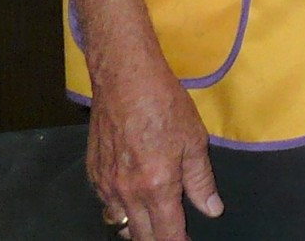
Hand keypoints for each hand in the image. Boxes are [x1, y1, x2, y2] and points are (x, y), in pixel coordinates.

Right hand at [87, 57, 221, 240]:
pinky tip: (132, 201)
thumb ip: (201, 180)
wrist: (125, 80)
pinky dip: (120, 210)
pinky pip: (106, 204)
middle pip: (141, 235)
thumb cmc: (163, 104)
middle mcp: (127, 192)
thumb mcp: (194, 140)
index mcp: (156, 186)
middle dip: (157, 239)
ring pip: (120, 223)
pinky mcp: (93, 173)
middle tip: (172, 234)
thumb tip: (212, 210)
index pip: (166, 233)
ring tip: (153, 224)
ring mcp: (106, 184)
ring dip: (137, 229)